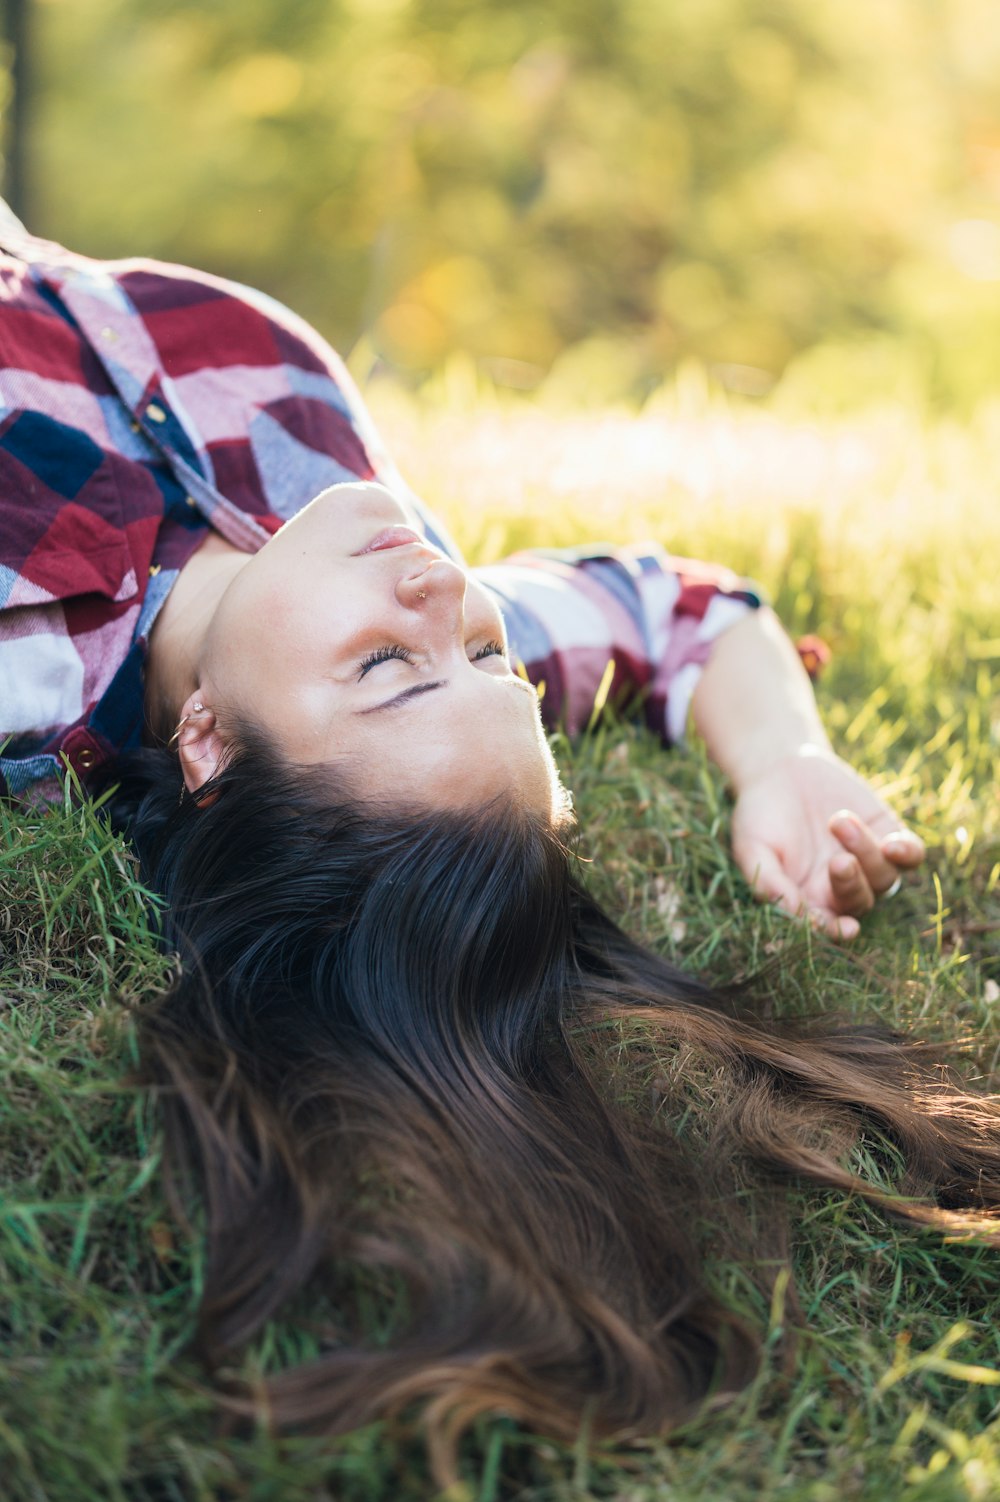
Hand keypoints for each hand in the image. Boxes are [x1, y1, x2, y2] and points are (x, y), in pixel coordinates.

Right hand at [729, 745, 924, 939]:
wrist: (780, 767)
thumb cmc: (759, 814)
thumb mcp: (752, 848)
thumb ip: (769, 882)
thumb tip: (796, 914)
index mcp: (809, 897)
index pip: (830, 923)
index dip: (839, 930)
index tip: (846, 928)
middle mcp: (842, 884)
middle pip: (860, 901)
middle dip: (852, 886)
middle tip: (838, 862)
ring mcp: (868, 859)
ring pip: (884, 877)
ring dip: (866, 854)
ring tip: (837, 820)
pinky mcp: (887, 831)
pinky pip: (911, 855)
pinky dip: (907, 854)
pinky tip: (893, 845)